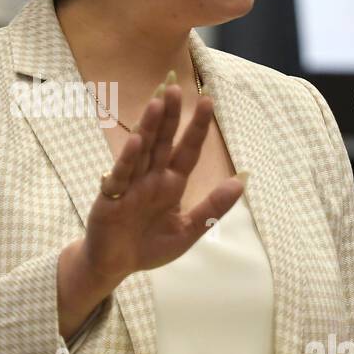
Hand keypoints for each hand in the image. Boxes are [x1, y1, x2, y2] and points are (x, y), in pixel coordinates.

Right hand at [81, 76, 246, 283]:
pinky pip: (121, 175)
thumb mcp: (188, 230)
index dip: (197, 127)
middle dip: (169, 115)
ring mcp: (131, 184)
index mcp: (171, 184)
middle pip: (163, 141)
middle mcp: (152, 178)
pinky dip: (127, 159)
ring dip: (149, 127)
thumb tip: (242, 180)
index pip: (188, 150)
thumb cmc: (149, 247)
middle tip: (176, 88)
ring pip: (142, 150)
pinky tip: (136, 141)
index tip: (208, 101)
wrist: (115, 266)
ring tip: (157, 102)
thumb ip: (213, 207)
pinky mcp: (111, 196)